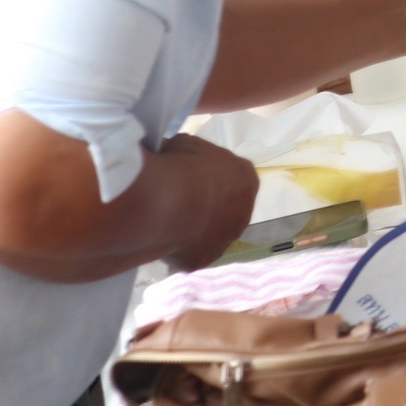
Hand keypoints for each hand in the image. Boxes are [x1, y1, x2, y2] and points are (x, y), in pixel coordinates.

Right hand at [157, 135, 261, 273]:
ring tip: (165, 221)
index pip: (233, 180)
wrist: (168, 201)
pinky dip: (176, 249)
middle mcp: (243, 212)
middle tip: (177, 203)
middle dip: (204, 207)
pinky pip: (189, 254)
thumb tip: (175, 157)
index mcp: (245, 180)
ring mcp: (225, 240)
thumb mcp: (186, 145)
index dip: (209, 179)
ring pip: (209, 235)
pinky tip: (159, 239)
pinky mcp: (203, 260)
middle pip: (225, 210)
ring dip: (192, 230)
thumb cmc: (180, 166)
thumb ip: (189, 154)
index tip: (189, 179)